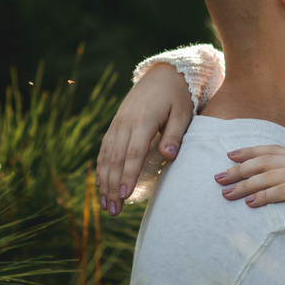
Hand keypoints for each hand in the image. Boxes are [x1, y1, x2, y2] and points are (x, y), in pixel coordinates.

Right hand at [96, 63, 192, 215]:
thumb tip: (168, 156)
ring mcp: (118, 123)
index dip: (128, 175)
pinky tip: (100, 184)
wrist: (165, 73)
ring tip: (105, 204)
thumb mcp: (183, 113)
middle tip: (113, 211)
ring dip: (104, 181)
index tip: (124, 195)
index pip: (133, 153)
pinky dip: (101, 167)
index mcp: (143, 120)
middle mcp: (125, 122)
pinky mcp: (115, 123)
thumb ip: (174, 135)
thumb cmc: (179, 96)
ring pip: (106, 156)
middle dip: (112, 187)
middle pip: (116, 159)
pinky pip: (104, 148)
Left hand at [213, 146, 284, 221]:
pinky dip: (263, 196)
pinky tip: (249, 203)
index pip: (274, 150)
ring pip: (270, 176)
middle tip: (218, 177)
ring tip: (226, 194)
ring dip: (245, 185)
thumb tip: (282, 187)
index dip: (251, 151)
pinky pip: (282, 191)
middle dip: (240, 169)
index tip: (230, 155)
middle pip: (266, 161)